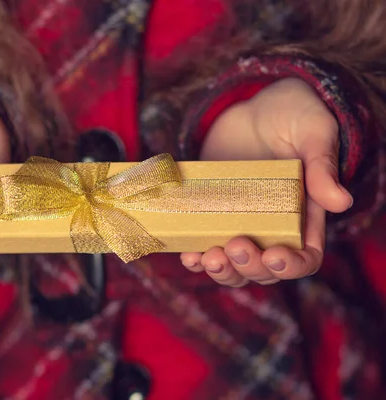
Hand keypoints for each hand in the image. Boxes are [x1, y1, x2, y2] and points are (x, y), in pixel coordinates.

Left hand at [180, 78, 352, 286]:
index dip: (292, 266)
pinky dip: (196, 258)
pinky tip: (188, 256)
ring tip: (207, 258)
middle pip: (265, 268)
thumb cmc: (292, 114)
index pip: (306, 256)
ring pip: (234, 266)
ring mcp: (241, 224)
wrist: (250, 106)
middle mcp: (272, 227)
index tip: (275, 256)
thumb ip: (322, 165)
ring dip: (222, 270)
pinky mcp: (213, 215)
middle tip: (233, 246)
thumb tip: (340, 202)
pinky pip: (205, 246)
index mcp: (305, 215)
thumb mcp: (312, 132)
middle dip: (249, 266)